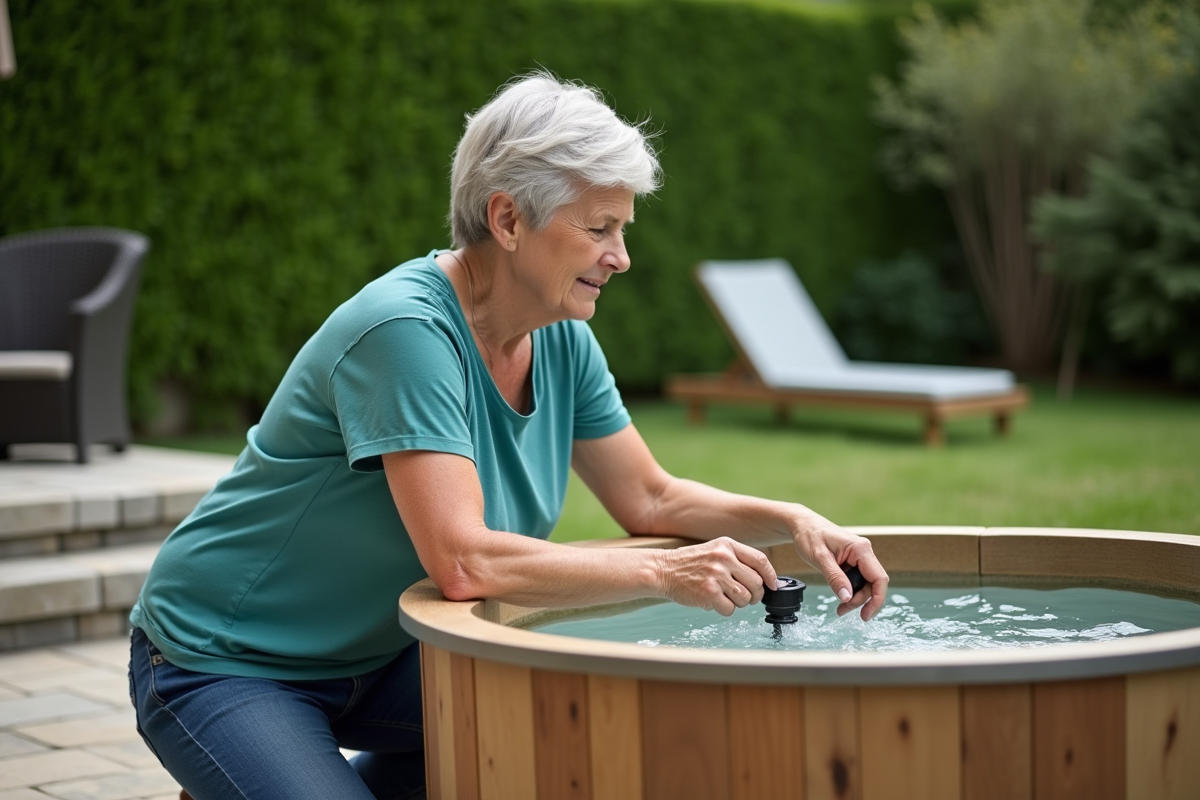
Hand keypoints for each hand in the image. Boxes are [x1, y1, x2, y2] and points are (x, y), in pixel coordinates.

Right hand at [655, 537, 777, 615]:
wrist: (662, 570)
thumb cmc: (689, 563)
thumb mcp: (714, 550)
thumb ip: (737, 559)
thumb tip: (763, 579)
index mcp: (727, 545)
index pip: (761, 561)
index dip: (770, 576)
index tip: (773, 586)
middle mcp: (724, 558)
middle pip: (756, 583)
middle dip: (755, 595)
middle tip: (747, 597)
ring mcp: (716, 575)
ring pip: (745, 598)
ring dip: (740, 604)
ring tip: (726, 598)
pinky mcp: (708, 592)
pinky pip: (729, 609)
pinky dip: (725, 610)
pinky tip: (714, 603)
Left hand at [792, 516, 888, 620]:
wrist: (802, 525)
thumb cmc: (809, 535)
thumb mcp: (819, 558)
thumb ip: (834, 578)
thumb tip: (847, 597)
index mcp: (860, 549)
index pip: (879, 578)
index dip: (877, 599)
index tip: (866, 614)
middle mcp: (863, 552)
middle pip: (872, 584)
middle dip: (860, 601)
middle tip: (842, 610)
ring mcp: (859, 557)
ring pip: (865, 584)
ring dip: (855, 598)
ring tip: (840, 608)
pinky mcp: (852, 561)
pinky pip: (857, 580)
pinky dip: (850, 591)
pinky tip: (841, 597)